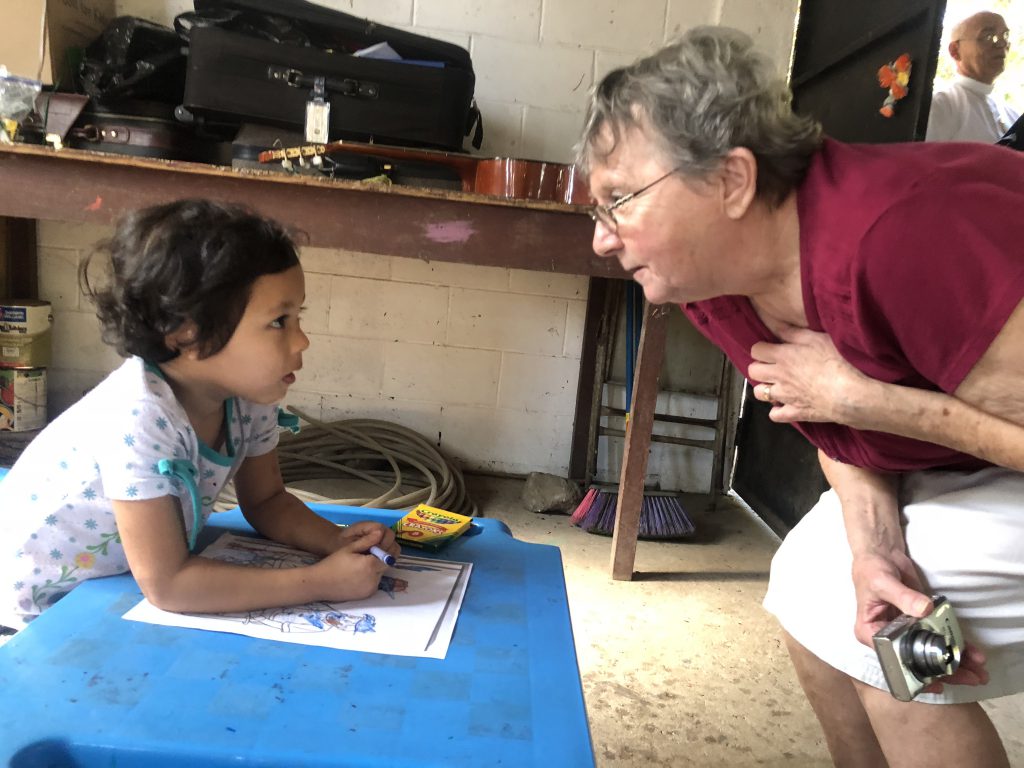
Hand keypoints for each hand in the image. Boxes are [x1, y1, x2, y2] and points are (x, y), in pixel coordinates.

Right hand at [314, 523, 399, 601]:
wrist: (319, 584)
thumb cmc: (333, 563)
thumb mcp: (349, 548)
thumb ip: (367, 541)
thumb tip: (380, 532)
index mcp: (370, 565)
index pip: (388, 556)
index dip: (383, 550)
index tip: (373, 548)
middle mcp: (374, 579)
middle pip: (385, 566)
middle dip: (379, 559)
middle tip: (365, 556)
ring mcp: (371, 589)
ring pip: (380, 575)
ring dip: (375, 569)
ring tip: (359, 566)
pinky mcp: (367, 595)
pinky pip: (374, 583)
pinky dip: (370, 578)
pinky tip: (357, 575)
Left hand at [748, 325, 873, 426]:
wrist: (850, 394)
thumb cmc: (837, 362)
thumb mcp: (817, 338)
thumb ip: (794, 332)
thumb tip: (775, 325)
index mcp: (783, 356)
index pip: (756, 350)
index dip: (762, 349)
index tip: (771, 349)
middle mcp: (779, 376)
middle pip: (753, 371)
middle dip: (759, 367)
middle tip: (772, 367)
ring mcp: (784, 396)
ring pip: (759, 393)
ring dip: (765, 388)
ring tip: (777, 385)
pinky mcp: (794, 413)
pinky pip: (774, 415)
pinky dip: (777, 411)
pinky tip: (784, 405)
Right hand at [851, 551, 989, 690]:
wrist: (882, 554)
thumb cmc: (871, 569)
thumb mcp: (881, 582)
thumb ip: (902, 597)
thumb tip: (924, 609)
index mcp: (872, 633)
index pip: (893, 660)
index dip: (914, 674)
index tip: (936, 683)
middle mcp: (890, 638)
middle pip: (917, 662)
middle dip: (945, 672)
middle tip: (969, 678)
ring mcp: (907, 631)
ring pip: (931, 653)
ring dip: (955, 663)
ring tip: (978, 672)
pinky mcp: (922, 621)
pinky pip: (939, 636)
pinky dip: (956, 644)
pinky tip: (973, 653)